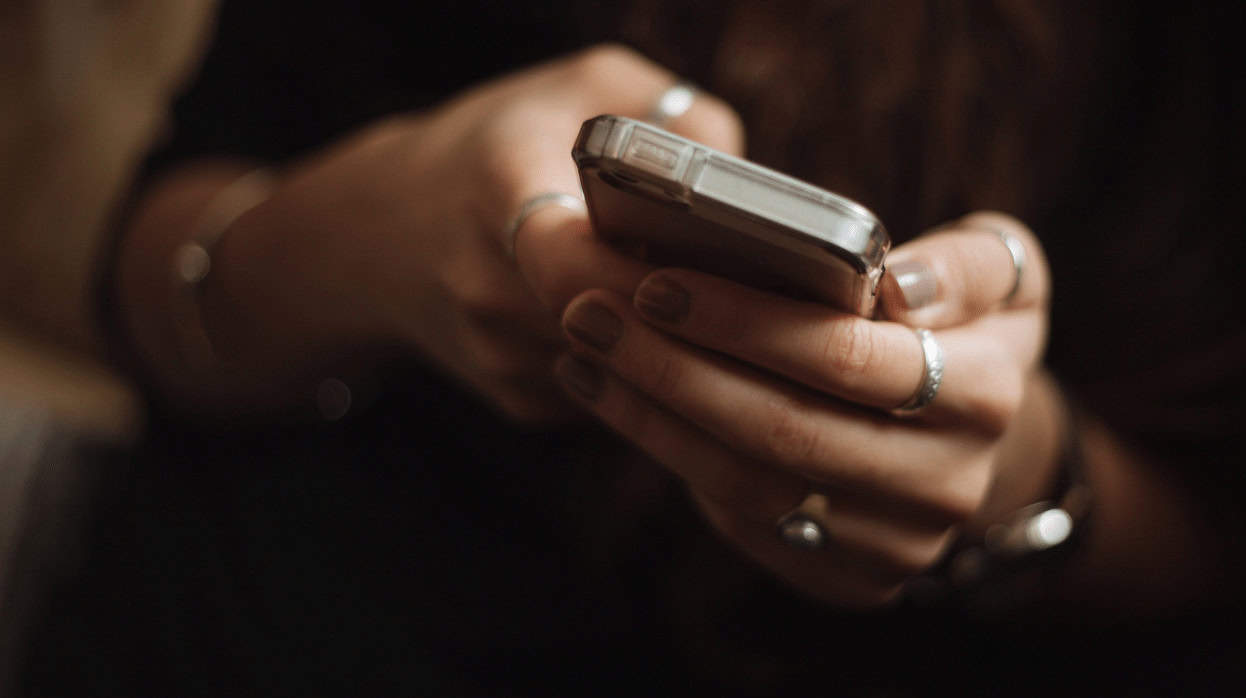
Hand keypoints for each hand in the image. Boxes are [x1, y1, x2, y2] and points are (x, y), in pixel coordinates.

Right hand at [195, 45, 742, 420]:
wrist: (382, 231)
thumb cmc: (500, 142)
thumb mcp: (583, 86)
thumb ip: (672, 115)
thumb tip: (751, 185)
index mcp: (497, 188)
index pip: (571, 257)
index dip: (649, 274)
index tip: (715, 263)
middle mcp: (485, 284)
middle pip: (615, 325)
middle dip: (690, 316)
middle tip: (763, 297)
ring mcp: (499, 355)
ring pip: (626, 370)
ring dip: (681, 349)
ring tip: (733, 310)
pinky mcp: (519, 400)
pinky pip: (612, 394)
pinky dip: (652, 368)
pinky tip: (672, 331)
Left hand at [554, 212, 1055, 604]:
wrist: (971, 434)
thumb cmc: (964, 324)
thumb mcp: (1001, 271)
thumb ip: (964, 264)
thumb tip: (897, 288)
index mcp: (987, 394)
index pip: (849, 358)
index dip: (746, 322)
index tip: (659, 281)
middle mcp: (947, 483)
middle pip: (784, 430)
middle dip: (673, 368)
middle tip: (590, 311)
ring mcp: (895, 543)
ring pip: (749, 484)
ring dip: (651, 414)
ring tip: (586, 349)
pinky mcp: (847, 578)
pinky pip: (741, 519)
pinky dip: (667, 452)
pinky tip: (615, 396)